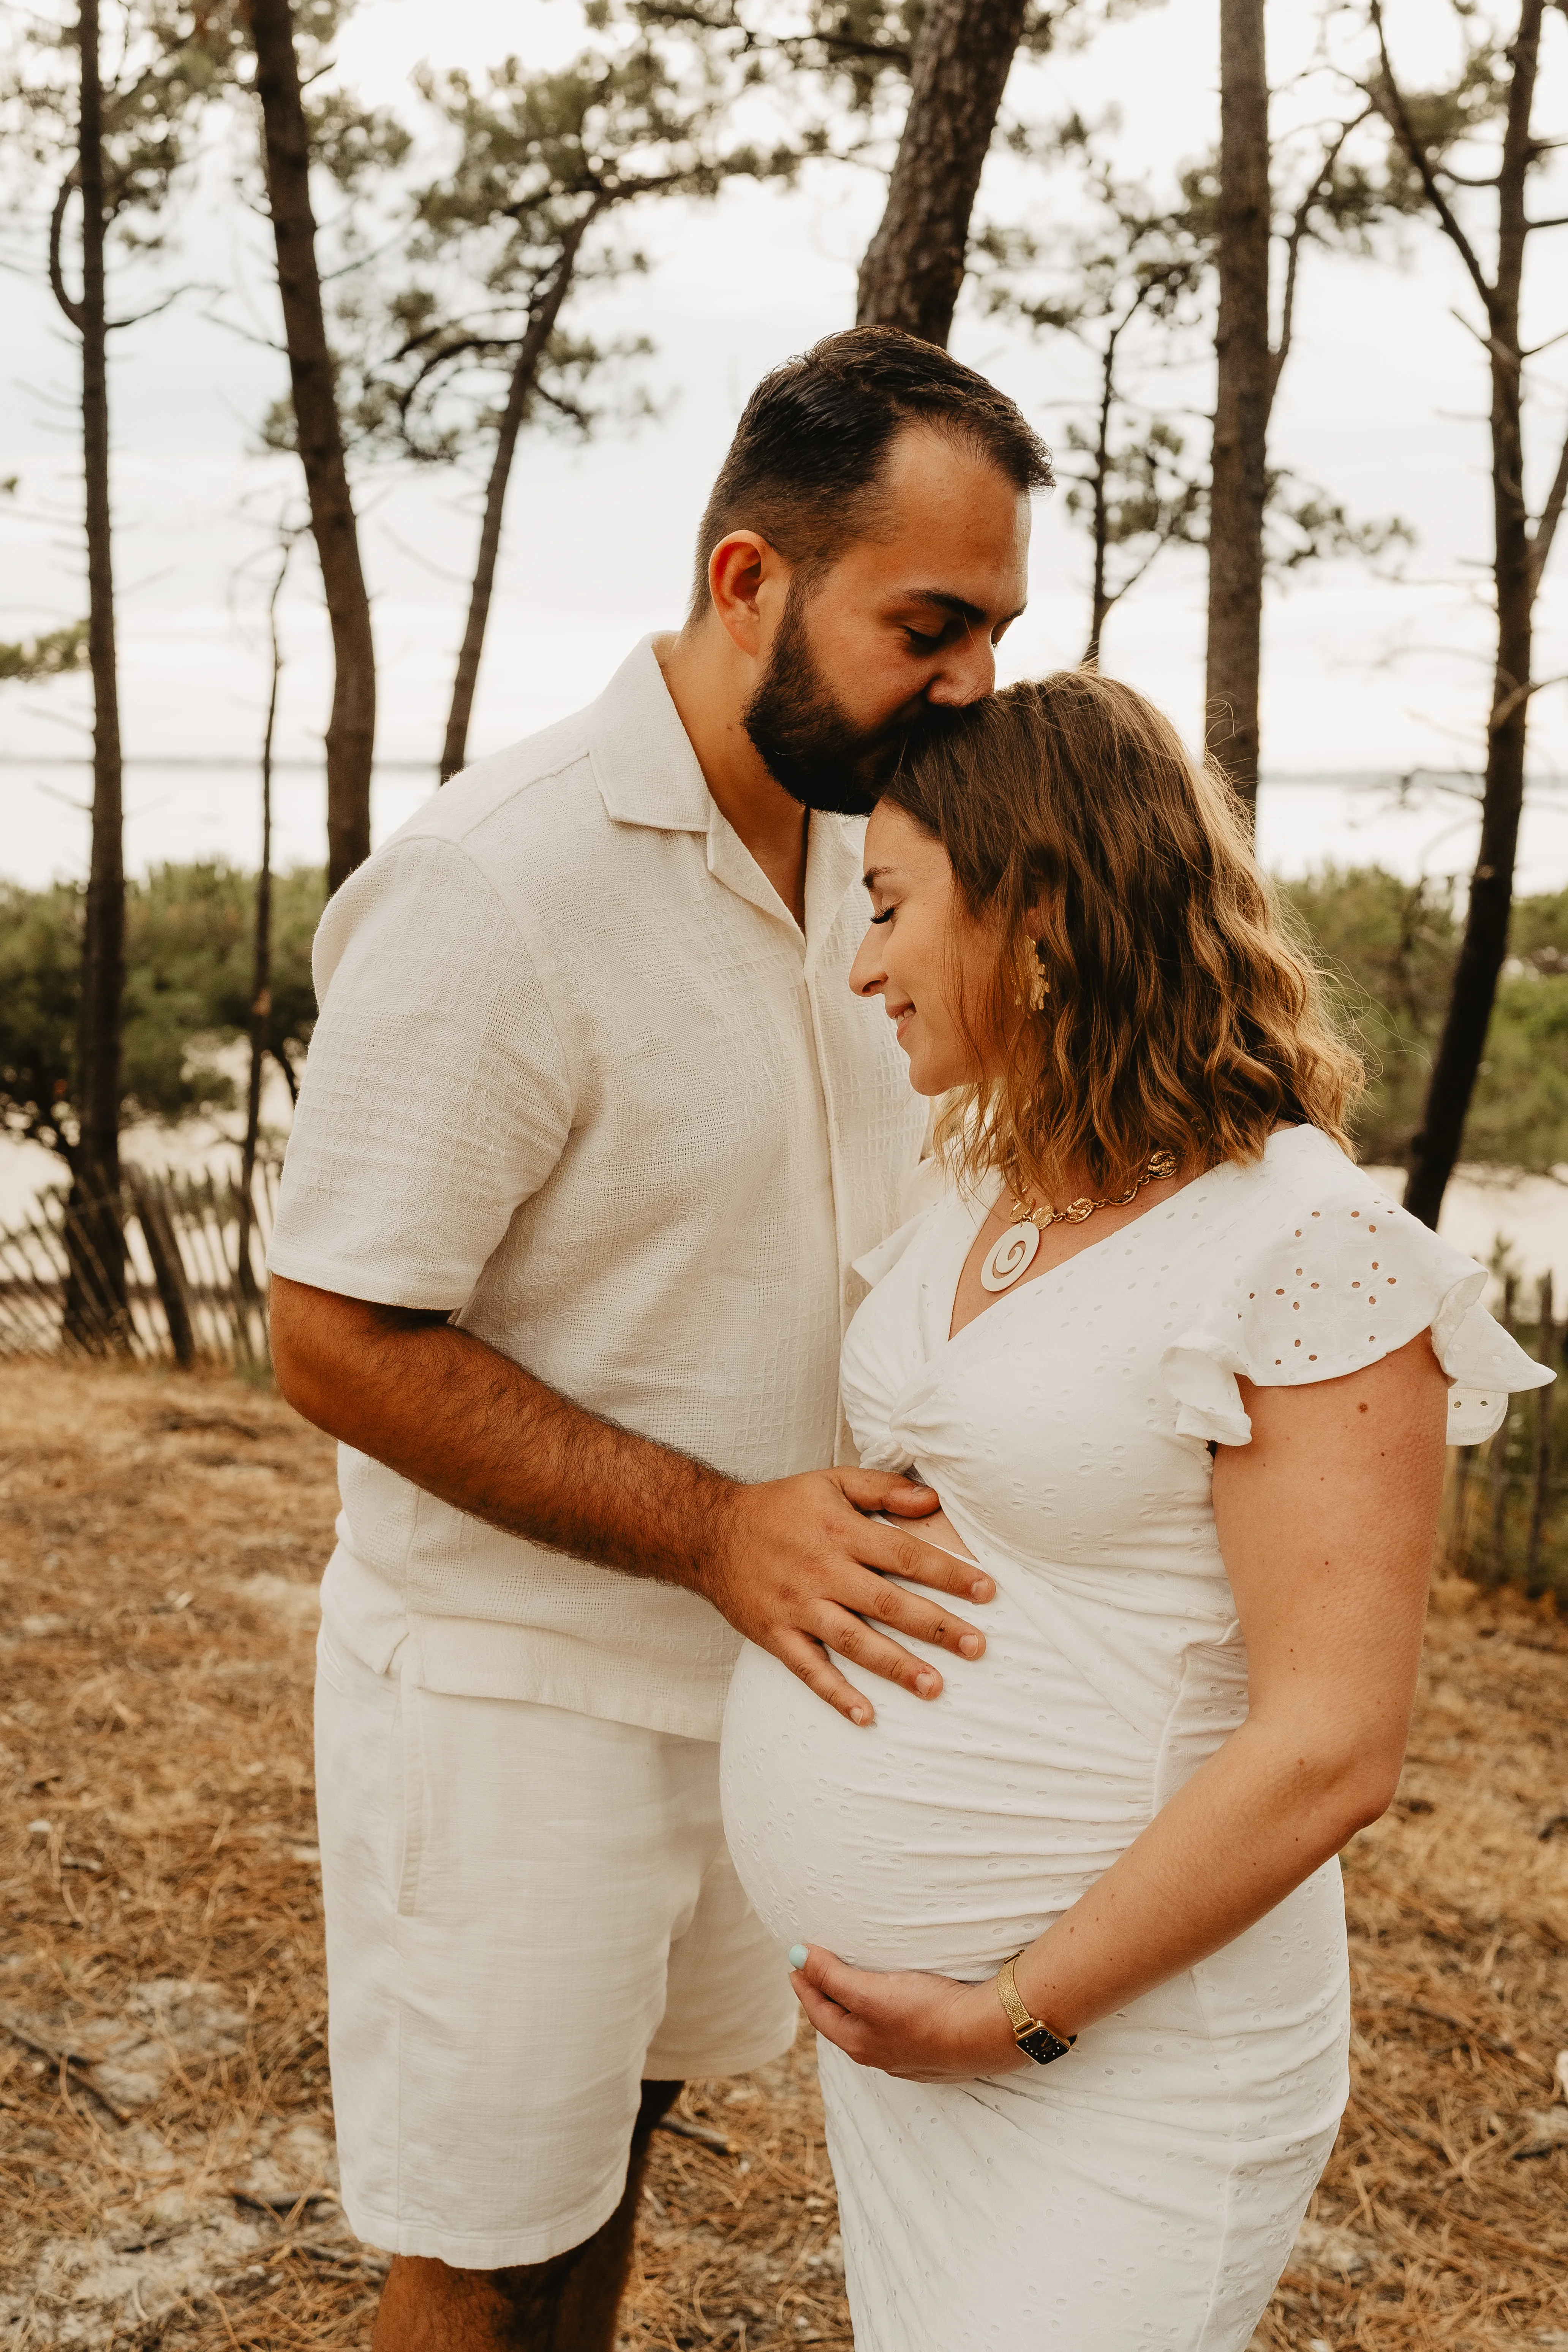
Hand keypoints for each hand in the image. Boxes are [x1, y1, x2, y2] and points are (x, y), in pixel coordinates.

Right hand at [696, 1469, 992, 1724]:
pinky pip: (809, 1670)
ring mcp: (797, 1607)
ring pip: (853, 1641)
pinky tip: (867, 1717)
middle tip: (978, 1647)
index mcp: (841, 1532)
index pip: (905, 1555)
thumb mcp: (831, 1482)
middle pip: (887, 1602)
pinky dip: (836, 1695)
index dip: (947, 1573)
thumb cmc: (780, 1506)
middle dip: (935, 1626)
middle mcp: (821, 1571)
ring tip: (935, 1687)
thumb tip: (933, 1500)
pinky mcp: (775, 1635)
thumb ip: (883, 1488)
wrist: (709, 1533)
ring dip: (895, 1665)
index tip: (987, 1591)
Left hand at [790, 1944, 1022, 2080]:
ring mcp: (907, 2057)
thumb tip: (798, 1957)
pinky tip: (894, 2008)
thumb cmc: (926, 2011)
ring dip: (856, 2007)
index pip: (818, 2011)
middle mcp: (879, 2055)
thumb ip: (832, 1976)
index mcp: (858, 2043)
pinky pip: (896, 2031)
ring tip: (851, 1987)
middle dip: (827, 1998)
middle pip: (842, 2022)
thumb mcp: (870, 1991)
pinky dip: (884, 2015)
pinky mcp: (932, 2051)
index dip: (804, 1985)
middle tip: (817, 1974)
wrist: (984, 2034)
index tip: (795, 1963)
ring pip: (869, 2029)